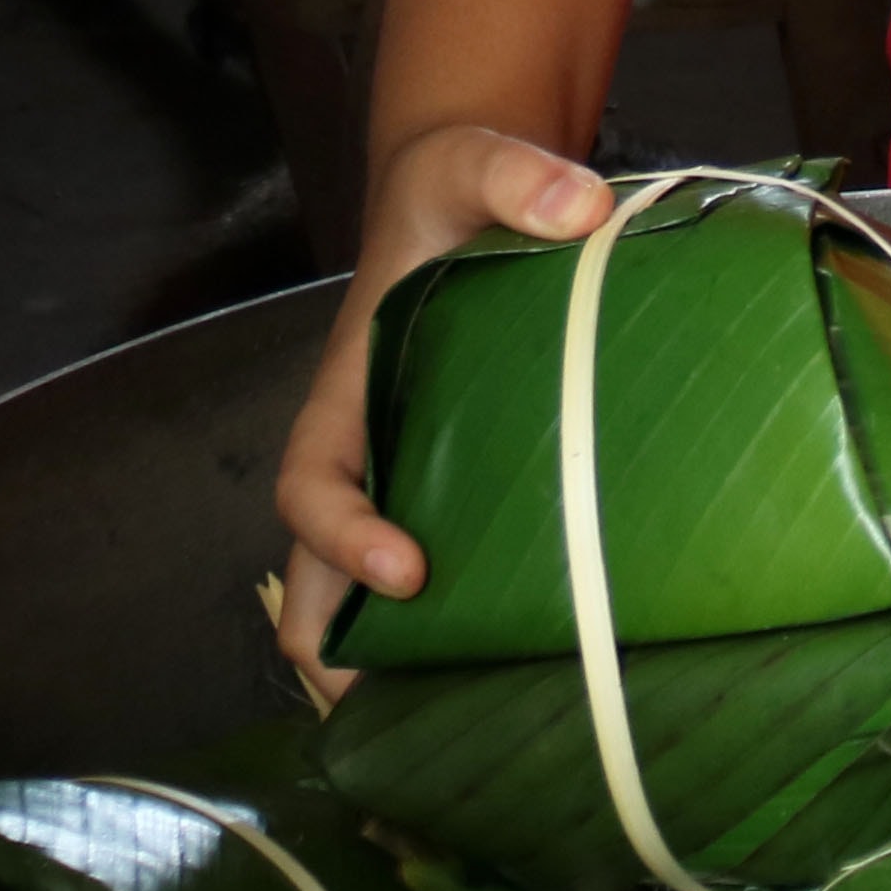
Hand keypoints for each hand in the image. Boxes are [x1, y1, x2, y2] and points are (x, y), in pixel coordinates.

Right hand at [271, 118, 615, 670]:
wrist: (477, 191)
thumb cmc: (459, 186)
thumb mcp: (474, 162)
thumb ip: (516, 173)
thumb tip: (581, 210)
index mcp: (348, 391)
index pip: (308, 483)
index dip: (339, 537)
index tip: (406, 568)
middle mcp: (365, 449)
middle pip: (312, 576)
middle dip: (338, 647)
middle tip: (405, 705)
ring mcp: (410, 477)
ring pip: (362, 597)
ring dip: (392, 661)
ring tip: (456, 728)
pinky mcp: (466, 488)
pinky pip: (441, 573)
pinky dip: (453, 633)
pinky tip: (521, 675)